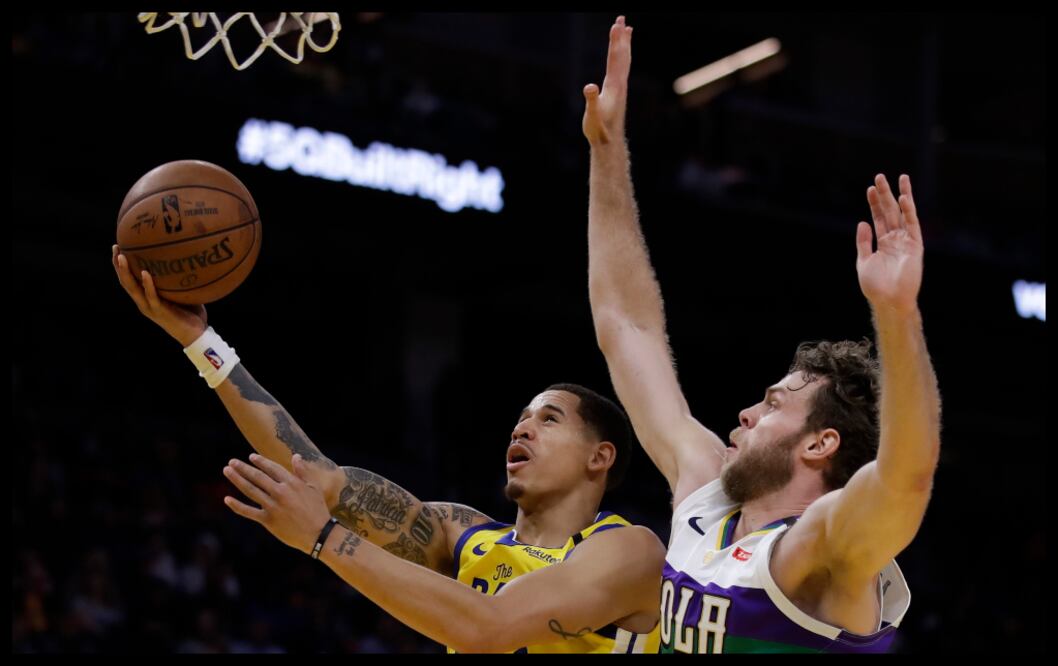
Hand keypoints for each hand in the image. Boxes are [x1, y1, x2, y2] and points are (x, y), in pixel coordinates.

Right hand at [112, 244, 207, 346]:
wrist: (196, 335)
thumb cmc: (191, 312)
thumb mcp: (181, 292)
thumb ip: (178, 278)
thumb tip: (186, 256)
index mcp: (146, 298)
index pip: (129, 280)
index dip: (121, 265)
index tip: (118, 247)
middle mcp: (144, 302)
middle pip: (125, 282)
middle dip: (118, 265)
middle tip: (116, 247)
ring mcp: (150, 308)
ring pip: (132, 289)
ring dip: (126, 272)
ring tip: (122, 257)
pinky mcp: (160, 312)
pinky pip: (152, 297)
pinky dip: (147, 285)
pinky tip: (144, 273)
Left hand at [222, 453, 332, 554]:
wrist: (318, 533)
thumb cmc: (317, 509)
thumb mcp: (314, 487)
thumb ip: (303, 471)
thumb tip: (296, 456)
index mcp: (292, 483)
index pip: (272, 468)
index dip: (260, 461)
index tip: (250, 457)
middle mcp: (280, 492)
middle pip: (257, 476)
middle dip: (243, 468)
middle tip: (231, 462)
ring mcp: (273, 506)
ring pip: (250, 490)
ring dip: (237, 479)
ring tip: (227, 471)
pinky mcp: (268, 520)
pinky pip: (248, 511)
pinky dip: (237, 505)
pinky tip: (227, 499)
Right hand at [582, 16, 632, 145]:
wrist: (608, 142)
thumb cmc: (598, 130)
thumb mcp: (592, 116)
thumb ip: (591, 101)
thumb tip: (589, 87)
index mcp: (614, 86)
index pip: (615, 59)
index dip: (615, 42)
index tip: (617, 25)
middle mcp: (620, 84)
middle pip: (622, 55)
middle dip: (622, 36)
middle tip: (622, 18)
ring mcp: (620, 87)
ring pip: (624, 60)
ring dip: (624, 44)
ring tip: (627, 29)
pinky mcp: (618, 91)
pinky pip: (621, 68)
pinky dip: (623, 56)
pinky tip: (622, 53)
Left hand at [856, 174, 923, 315]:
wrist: (889, 300)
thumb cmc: (875, 286)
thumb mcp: (863, 261)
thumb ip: (863, 242)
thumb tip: (862, 222)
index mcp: (882, 242)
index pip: (878, 218)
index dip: (874, 203)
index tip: (869, 188)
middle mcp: (895, 239)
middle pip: (890, 211)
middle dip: (885, 194)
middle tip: (879, 176)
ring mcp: (906, 241)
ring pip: (903, 214)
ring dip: (900, 196)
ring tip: (898, 178)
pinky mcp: (915, 245)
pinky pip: (912, 225)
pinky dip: (909, 211)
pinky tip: (904, 198)